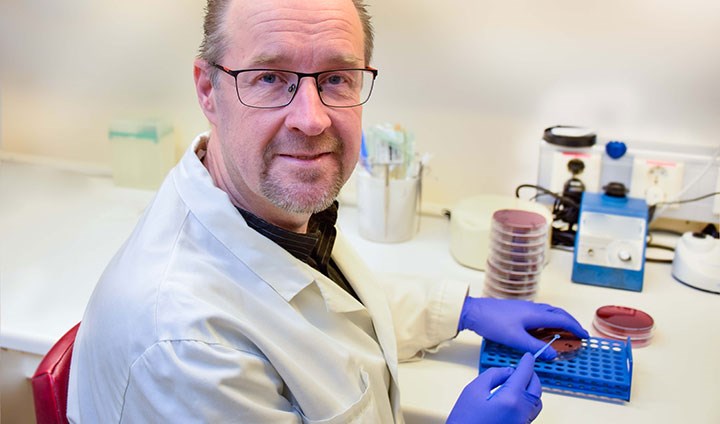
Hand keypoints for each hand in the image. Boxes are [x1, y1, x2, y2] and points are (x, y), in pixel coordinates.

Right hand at [447, 352, 541, 423]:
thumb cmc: (465, 420)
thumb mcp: (473, 390)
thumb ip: (494, 375)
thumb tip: (508, 371)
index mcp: (511, 399)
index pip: (525, 374)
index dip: (527, 363)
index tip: (528, 356)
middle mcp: (521, 412)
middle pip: (536, 389)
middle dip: (532, 376)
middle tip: (523, 368)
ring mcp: (522, 423)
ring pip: (536, 402)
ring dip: (531, 389)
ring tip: (518, 383)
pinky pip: (530, 412)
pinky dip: (527, 401)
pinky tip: (514, 397)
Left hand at [458, 297, 588, 359]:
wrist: (474, 311)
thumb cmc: (493, 323)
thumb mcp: (515, 339)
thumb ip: (534, 347)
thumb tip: (553, 355)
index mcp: (535, 314)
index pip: (562, 320)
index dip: (575, 328)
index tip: (585, 336)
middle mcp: (533, 308)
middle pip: (558, 313)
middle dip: (571, 323)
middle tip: (579, 334)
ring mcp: (525, 307)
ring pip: (549, 312)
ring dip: (560, 320)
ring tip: (566, 331)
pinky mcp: (518, 309)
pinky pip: (541, 313)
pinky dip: (549, 319)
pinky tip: (544, 328)